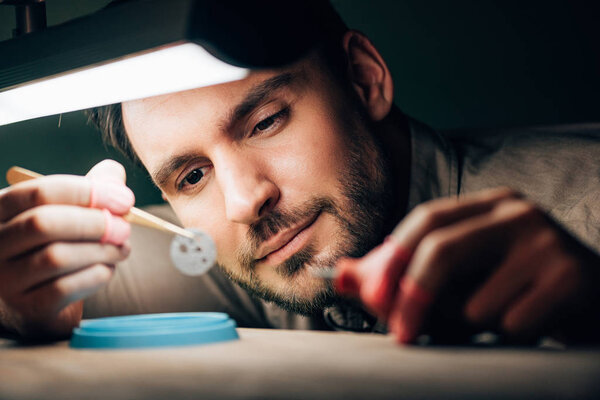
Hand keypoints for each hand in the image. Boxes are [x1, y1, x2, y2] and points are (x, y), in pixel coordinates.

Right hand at [0, 160, 133, 338]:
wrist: (43, 300)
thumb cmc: (57, 245)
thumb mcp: (69, 211)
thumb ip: (90, 188)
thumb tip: (113, 173)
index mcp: (1, 210)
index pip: (40, 192)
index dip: (88, 192)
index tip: (125, 200)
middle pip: (44, 223)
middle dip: (94, 223)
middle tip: (125, 228)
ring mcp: (5, 280)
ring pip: (56, 257)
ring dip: (101, 251)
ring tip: (122, 249)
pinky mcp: (27, 309)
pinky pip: (65, 288)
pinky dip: (96, 275)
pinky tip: (107, 269)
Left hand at [336, 188, 599, 343]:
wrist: (594, 298)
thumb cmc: (517, 286)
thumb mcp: (465, 272)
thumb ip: (404, 272)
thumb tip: (341, 277)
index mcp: (488, 204)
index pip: (426, 218)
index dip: (393, 257)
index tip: (372, 295)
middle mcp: (517, 212)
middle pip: (442, 248)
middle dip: (412, 296)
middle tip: (400, 333)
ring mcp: (547, 241)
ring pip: (475, 300)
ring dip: (472, 325)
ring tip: (499, 318)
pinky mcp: (571, 276)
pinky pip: (511, 323)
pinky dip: (507, 336)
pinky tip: (531, 323)